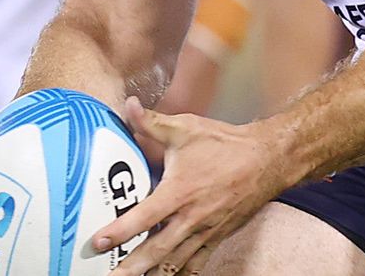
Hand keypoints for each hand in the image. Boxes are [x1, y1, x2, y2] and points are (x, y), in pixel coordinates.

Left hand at [99, 98, 290, 274]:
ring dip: (152, 274)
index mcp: (179, 191)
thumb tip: (127, 105)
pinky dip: (179, 274)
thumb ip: (153, 123)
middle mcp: (191, 217)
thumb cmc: (224, 144)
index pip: (144, 216)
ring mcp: (205, 231)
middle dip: (131, 267)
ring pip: (174, 262)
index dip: (119, 231)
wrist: (266, 160)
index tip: (98, 242)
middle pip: (156, 251)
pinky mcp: (216, 238)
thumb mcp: (187, 129)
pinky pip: (196, 264)